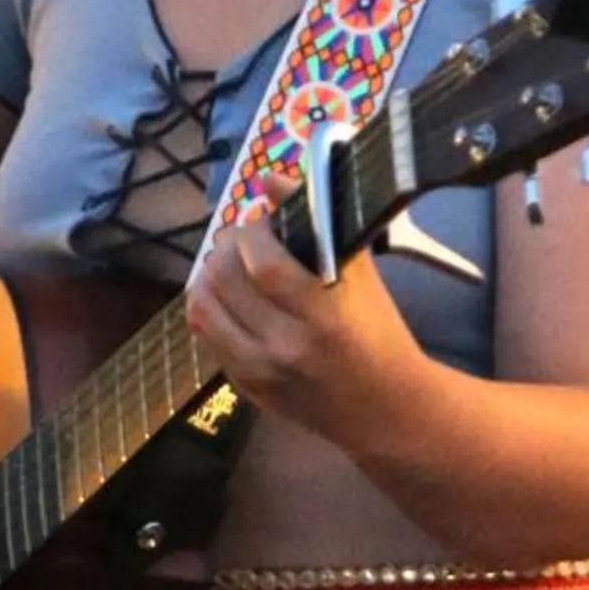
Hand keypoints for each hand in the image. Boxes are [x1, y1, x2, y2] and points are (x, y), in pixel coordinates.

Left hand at [185, 199, 420, 439]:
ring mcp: (260, 372)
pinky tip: (230, 299)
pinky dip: (212, 308)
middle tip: (244, 239)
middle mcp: (284, 346)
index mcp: (322, 315)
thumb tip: (270, 179)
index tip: (265, 221)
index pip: (263, 262)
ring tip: (230, 265)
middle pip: (223, 280)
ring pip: (202, 308)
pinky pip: (207, 336)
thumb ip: (319, 225)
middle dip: (227, 247)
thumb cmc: (379, 334)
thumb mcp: (362, 278)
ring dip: (209, 275)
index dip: (253, 231)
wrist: (385, 410)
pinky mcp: (245, 388)